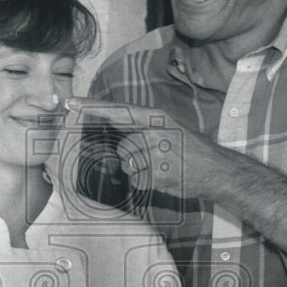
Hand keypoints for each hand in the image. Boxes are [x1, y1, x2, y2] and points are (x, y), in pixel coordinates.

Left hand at [65, 97, 225, 198]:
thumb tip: (120, 138)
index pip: (117, 110)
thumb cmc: (192, 150)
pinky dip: (147, 183)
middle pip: (123, 148)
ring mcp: (156, 154)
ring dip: (140, 171)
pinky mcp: (157, 174)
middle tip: (157, 159)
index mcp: (156, 117)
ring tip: (163, 168)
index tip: (69, 103)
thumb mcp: (170, 129)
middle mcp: (154, 132)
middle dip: (133, 157)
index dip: (91, 107)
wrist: (217, 170)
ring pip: (129, 165)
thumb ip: (145, 129)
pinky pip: (137, 181)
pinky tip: (165, 178)